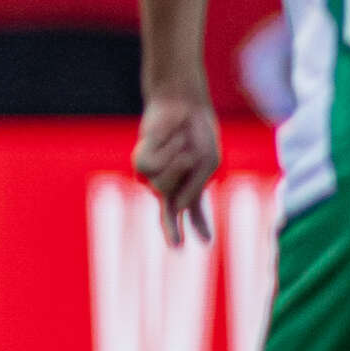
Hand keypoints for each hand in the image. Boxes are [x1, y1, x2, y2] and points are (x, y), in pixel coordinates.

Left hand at [133, 94, 220, 245]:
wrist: (183, 103)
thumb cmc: (197, 131)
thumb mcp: (208, 162)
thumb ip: (196, 188)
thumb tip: (177, 206)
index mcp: (190, 184)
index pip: (193, 210)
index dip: (199, 226)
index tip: (207, 242)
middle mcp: (170, 184)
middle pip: (172, 204)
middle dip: (171, 227)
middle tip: (176, 247)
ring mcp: (154, 176)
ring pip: (162, 186)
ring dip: (177, 161)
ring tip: (180, 143)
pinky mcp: (141, 163)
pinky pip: (152, 168)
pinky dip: (165, 151)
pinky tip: (169, 140)